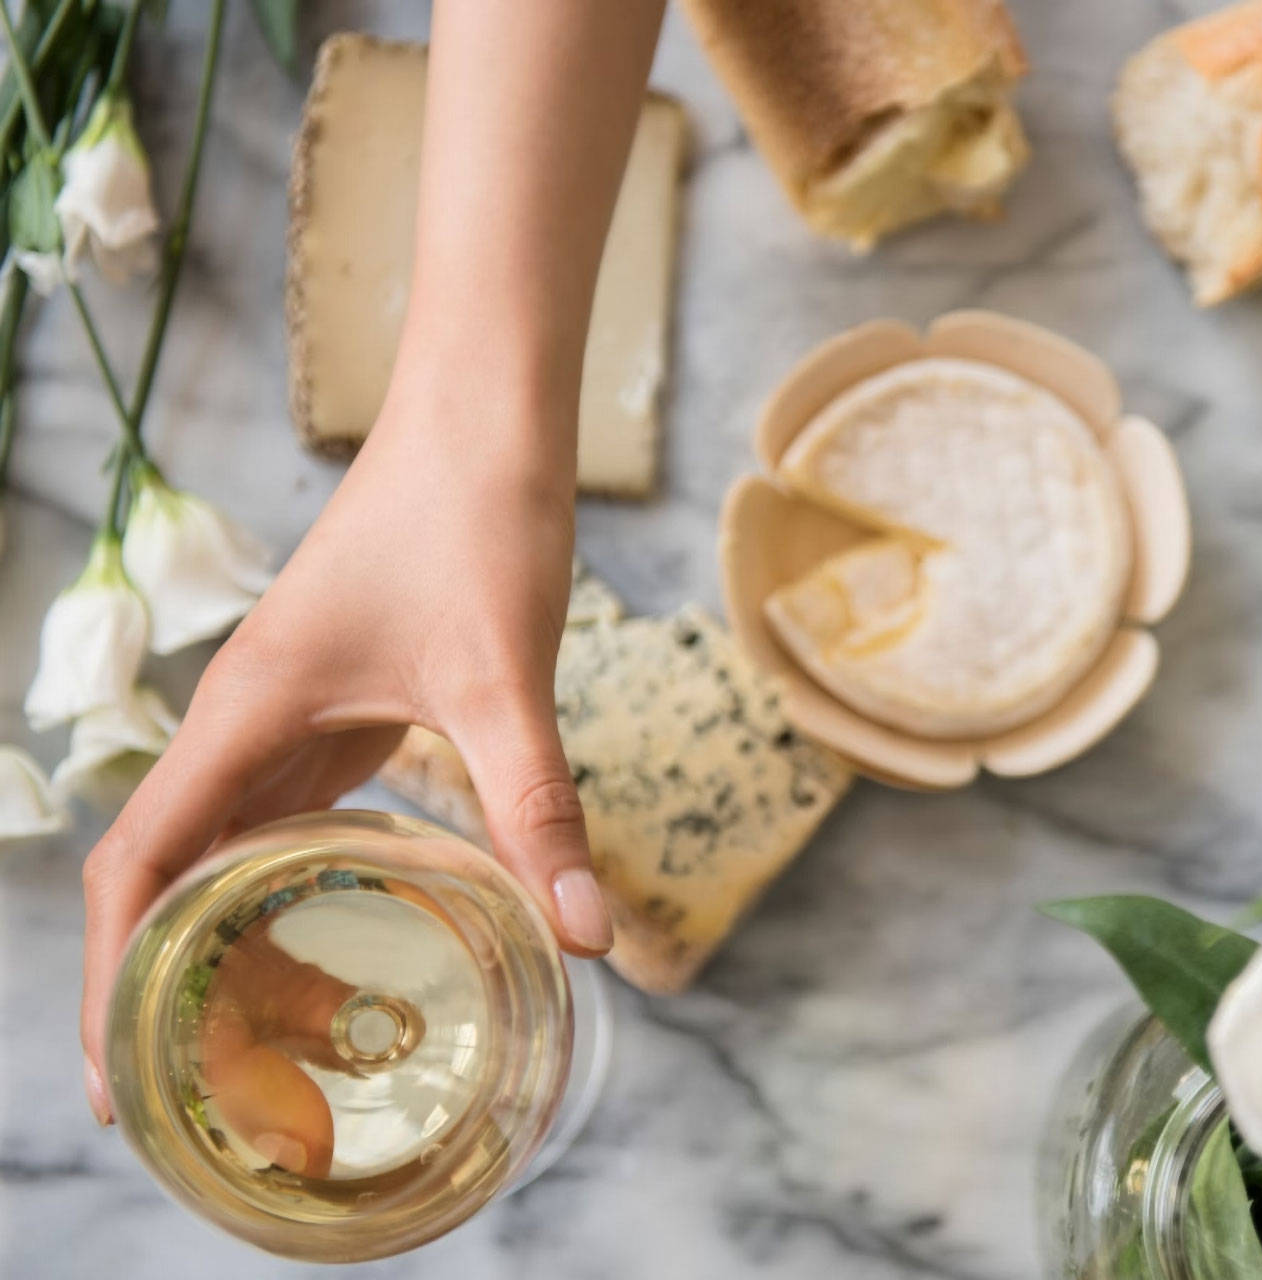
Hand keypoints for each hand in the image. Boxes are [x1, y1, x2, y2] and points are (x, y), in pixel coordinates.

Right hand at [78, 372, 611, 1126]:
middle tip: (203, 1096)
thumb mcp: (503, 681)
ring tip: (257, 1044)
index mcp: (243, 719)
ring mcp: (292, 711)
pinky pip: (291, 811)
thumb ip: (537, 807)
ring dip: (229, 935)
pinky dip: (293, 880)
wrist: (487, 418)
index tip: (126, 1081)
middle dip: (169, 982)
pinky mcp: (344, 701)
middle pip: (171, 873)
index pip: (141, 870)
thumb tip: (589, 936)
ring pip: (231, 843)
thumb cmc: (472, 521)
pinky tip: (337, 930)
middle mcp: (247, 721)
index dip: (117, 980)